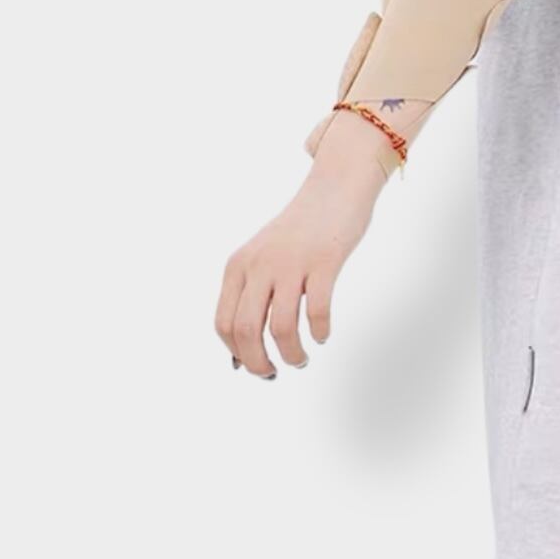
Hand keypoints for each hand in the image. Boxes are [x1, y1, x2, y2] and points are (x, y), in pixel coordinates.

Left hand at [215, 113, 390, 376]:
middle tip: (274, 372)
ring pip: (281, 327)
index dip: (237, 353)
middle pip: (247, 330)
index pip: (224, 323)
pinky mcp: (325, 260)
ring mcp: (292, 262)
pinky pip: (317, 310)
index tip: (255, 366)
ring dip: (291, 354)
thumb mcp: (265, 256)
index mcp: (239, 265)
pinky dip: (320, 331)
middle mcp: (259, 265)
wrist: (335, 186)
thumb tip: (244, 351)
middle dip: (259, 362)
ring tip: (302, 360)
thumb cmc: (302, 229)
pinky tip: (324, 335)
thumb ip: (253, 292)